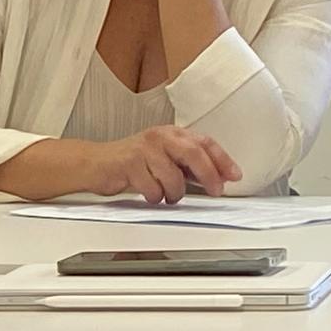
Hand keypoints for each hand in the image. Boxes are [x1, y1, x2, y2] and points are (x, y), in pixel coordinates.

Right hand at [92, 124, 243, 204]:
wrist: (96, 164)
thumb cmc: (131, 163)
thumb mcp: (163, 159)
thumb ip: (188, 166)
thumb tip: (216, 178)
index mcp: (172, 134)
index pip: (204, 143)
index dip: (222, 160)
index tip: (234, 176)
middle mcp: (160, 137)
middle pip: (194, 154)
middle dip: (209, 175)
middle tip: (215, 191)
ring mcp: (144, 149)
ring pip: (173, 177)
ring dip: (174, 193)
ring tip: (167, 195)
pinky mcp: (129, 164)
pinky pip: (153, 188)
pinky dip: (154, 197)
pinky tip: (148, 193)